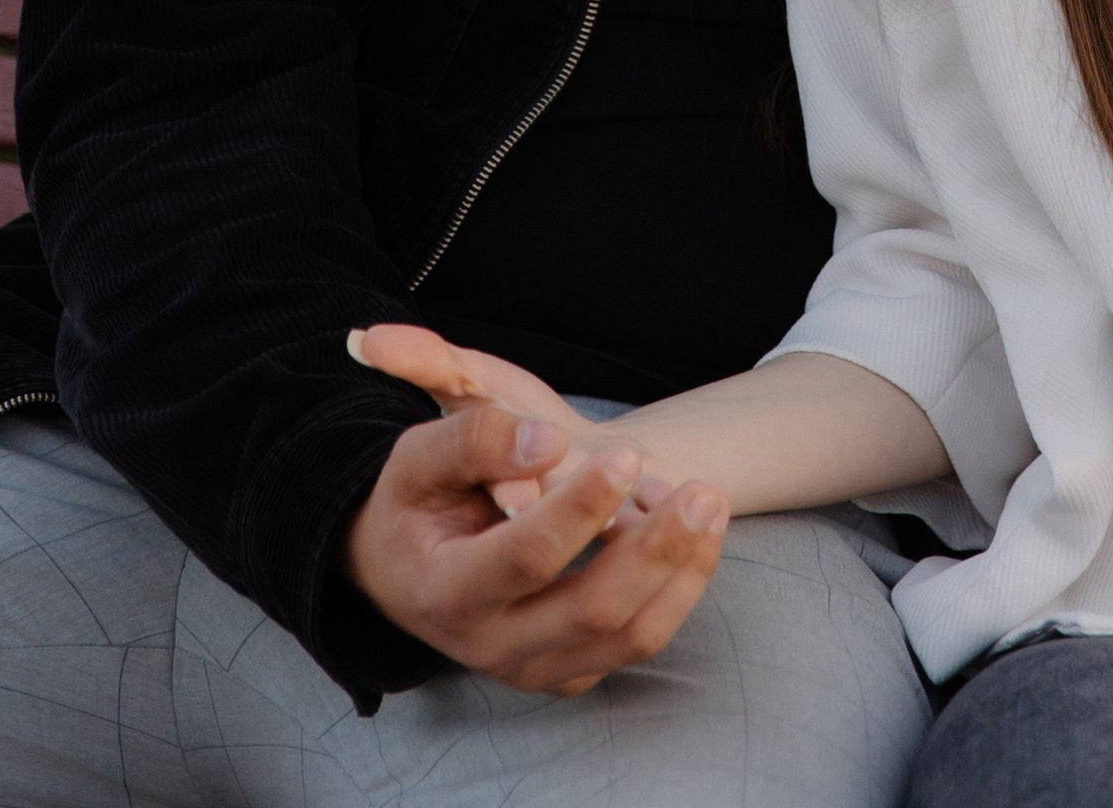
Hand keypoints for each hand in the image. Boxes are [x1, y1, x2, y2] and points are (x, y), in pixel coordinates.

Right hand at [342, 328, 729, 689]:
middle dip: (655, 550)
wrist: (401, 568)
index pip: (527, 559)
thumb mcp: (418, 457)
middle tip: (701, 490)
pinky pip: (633, 645)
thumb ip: (477, 440)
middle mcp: (490, 646)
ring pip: (626, 639)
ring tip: (711, 506)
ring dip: (681, 574)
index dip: (581, 508)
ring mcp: (532, 667)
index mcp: (447, 591)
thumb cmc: (415, 501)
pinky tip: (699, 539)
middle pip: (591, 611)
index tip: (626, 454)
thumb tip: (549, 443)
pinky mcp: (566, 671)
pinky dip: (676, 594)